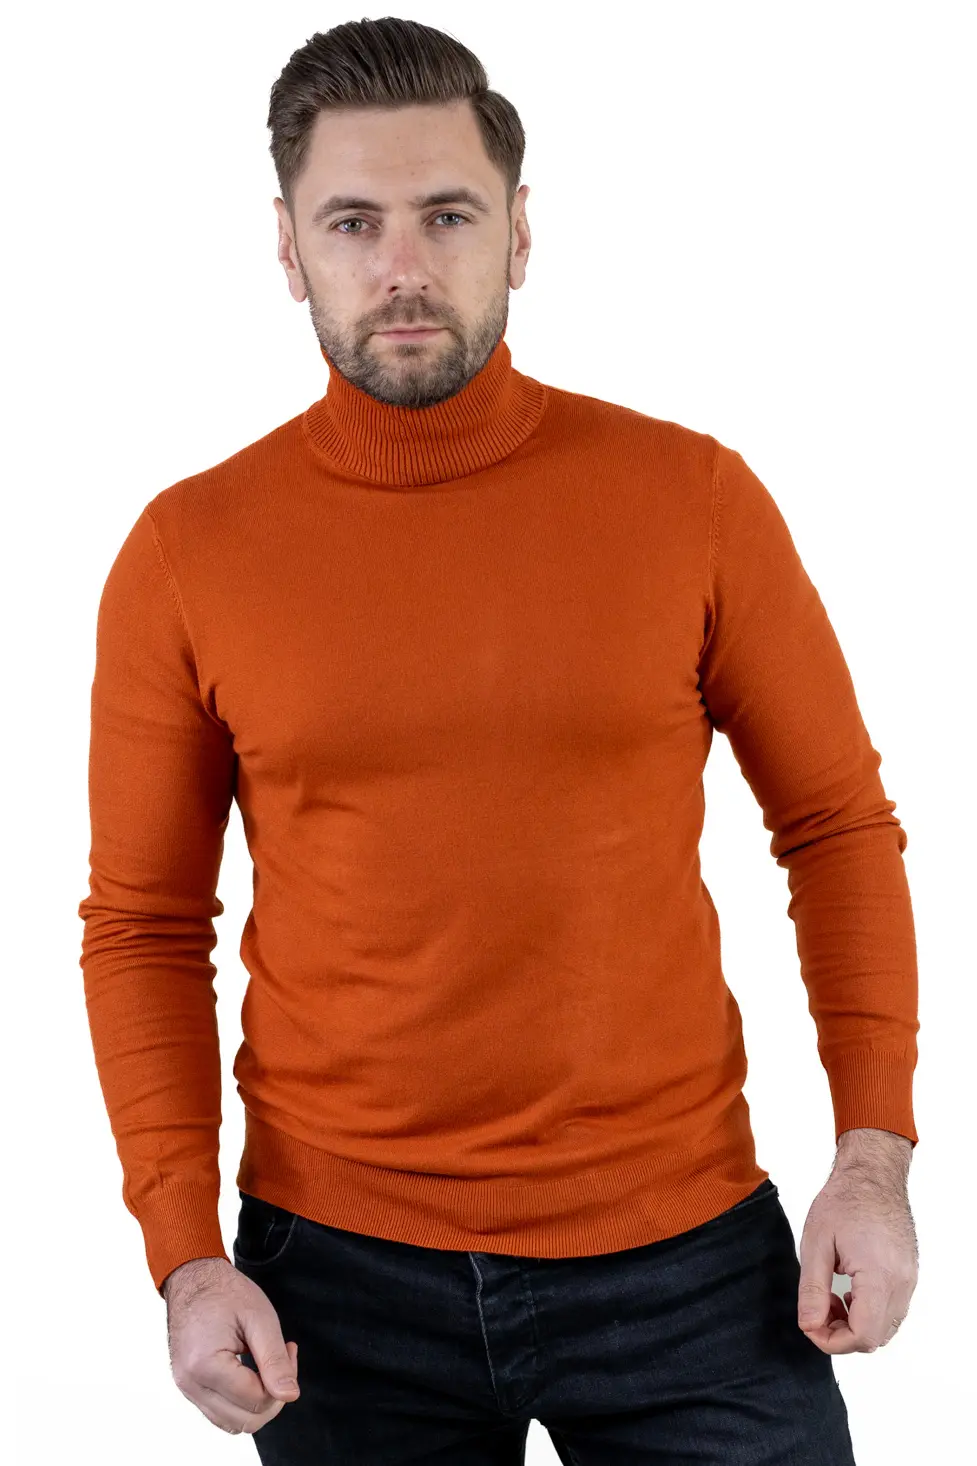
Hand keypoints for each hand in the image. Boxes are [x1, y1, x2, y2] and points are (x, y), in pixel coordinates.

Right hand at [163, 1256, 299, 1434]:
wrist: (193, 1278)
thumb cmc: (225, 1292)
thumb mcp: (259, 1318)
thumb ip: (275, 1360)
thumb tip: (290, 1395)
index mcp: (205, 1366)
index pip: (257, 1400)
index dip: (282, 1381)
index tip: (289, 1348)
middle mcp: (190, 1384)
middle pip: (245, 1420)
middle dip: (273, 1396)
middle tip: (282, 1359)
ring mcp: (186, 1388)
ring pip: (232, 1423)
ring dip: (257, 1403)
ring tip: (266, 1366)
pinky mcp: (188, 1387)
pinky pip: (219, 1412)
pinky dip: (240, 1401)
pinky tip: (251, 1373)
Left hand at [797, 1133, 917, 1354]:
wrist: (873, 1175)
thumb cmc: (845, 1201)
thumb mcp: (816, 1243)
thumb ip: (812, 1289)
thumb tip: (808, 1326)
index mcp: (879, 1276)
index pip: (862, 1335)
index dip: (832, 1341)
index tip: (810, 1325)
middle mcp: (902, 1284)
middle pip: (875, 1338)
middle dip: (841, 1335)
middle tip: (818, 1310)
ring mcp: (910, 1280)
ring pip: (887, 1328)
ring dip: (856, 1325)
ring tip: (832, 1297)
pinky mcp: (910, 1275)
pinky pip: (893, 1311)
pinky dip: (870, 1313)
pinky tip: (850, 1291)